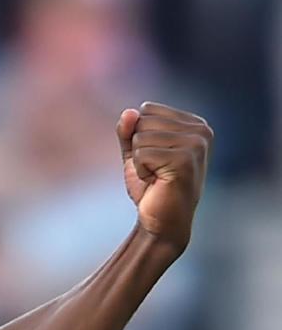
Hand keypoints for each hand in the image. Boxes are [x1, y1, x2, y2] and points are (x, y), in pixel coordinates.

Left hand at [117, 102, 212, 251]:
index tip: (155, 156)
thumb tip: (129, 112)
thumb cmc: (151, 185)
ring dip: (139, 160)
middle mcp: (201, 131)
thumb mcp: (135, 151)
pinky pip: (141, 153)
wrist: (161, 220)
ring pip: (140, 136)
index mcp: (194, 123)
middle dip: (138, 147)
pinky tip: (156, 181)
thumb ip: (129, 130)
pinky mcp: (184, 160)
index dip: (139, 134)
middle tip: (155, 168)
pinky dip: (140, 170)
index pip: (147, 109)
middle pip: (143, 120)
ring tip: (156, 175)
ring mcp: (196, 144)